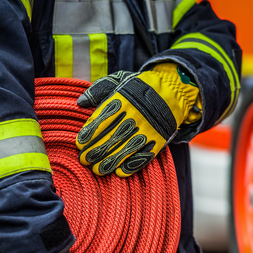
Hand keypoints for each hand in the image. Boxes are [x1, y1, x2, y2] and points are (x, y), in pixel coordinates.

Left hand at [76, 63, 201, 176]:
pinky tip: (120, 172)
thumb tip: (80, 102)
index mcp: (122, 100)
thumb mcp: (118, 80)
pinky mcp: (159, 139)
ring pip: (126, 149)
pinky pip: (144, 155)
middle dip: (96, 151)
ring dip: (110, 162)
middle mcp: (135, 115)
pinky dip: (132, 165)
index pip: (102, 120)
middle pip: (112, 137)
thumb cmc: (138, 88)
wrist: (172, 90)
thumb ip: (98, 90)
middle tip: (84, 160)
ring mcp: (148, 129)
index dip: (90, 134)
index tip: (79, 144)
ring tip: (97, 170)